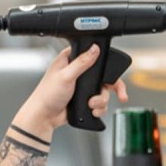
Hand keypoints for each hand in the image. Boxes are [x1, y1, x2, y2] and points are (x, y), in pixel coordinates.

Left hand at [12, 45, 129, 138]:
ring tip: (91, 105)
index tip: (114, 72)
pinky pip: (100, 103)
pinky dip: (99, 108)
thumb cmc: (47, 95)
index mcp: (71, 60)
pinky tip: (92, 110)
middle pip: (105, 76)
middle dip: (113, 87)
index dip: (106, 63)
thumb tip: (95, 49)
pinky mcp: (84, 100)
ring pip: (104, 91)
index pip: (94, 55)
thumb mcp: (65, 75)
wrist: (44, 117)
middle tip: (121, 94)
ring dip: (101, 100)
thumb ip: (82, 62)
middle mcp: (79, 72)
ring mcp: (83, 87)